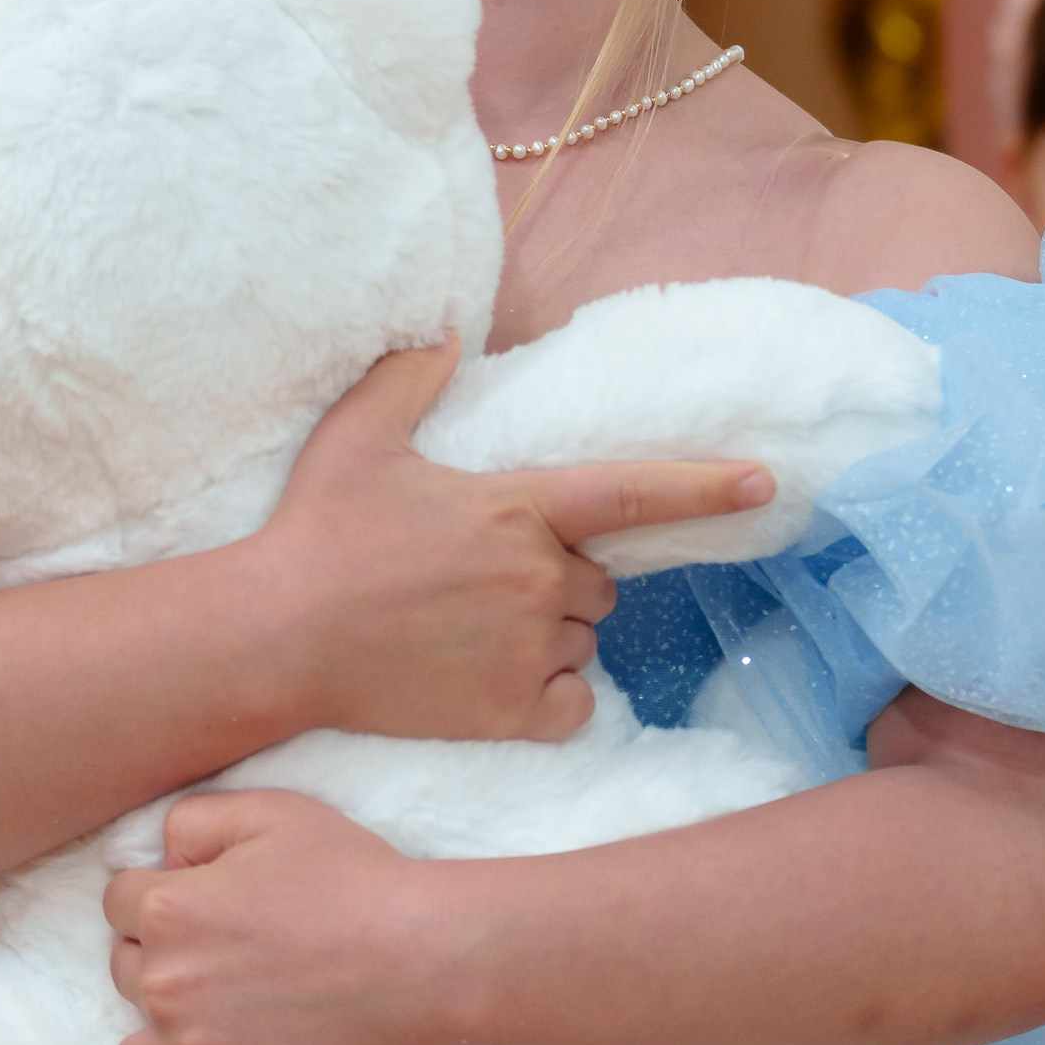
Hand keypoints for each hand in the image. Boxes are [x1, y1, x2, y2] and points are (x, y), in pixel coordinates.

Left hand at [106, 788, 464, 1044]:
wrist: (420, 955)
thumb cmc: (353, 877)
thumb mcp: (270, 812)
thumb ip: (194, 821)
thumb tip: (159, 856)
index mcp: (170, 911)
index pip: (119, 905)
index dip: (157, 898)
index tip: (202, 906)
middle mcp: (168, 987)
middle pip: (126, 977)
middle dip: (161, 964)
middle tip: (224, 961)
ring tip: (207, 1035)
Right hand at [254, 341, 770, 746]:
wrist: (278, 638)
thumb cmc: (318, 533)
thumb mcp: (358, 437)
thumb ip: (410, 377)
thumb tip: (448, 333)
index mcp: (517, 507)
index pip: (633, 492)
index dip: (706, 485)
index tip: (766, 483)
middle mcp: (538, 577)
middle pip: (600, 582)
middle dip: (560, 582)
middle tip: (482, 585)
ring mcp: (528, 646)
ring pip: (580, 642)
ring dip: (546, 638)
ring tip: (466, 633)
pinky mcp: (512, 710)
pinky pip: (570, 703)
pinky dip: (545, 698)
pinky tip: (490, 684)